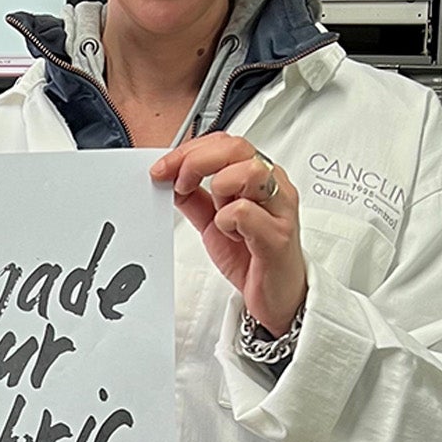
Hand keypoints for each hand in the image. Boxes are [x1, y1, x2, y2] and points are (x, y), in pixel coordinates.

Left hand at [150, 134, 306, 335]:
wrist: (275, 297)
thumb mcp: (213, 222)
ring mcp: (279, 208)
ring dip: (219, 187)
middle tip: (177, 183)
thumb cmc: (253, 257)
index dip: (189, 150)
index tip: (162, 168)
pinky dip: (228, 221)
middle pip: (236, 148)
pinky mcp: (278, 235)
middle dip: (195, 161)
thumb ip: (193, 200)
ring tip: (215, 214)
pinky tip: (230, 236)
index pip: (224, 143)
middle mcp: (273, 185)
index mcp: (257, 177)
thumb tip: (169, 180)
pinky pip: (246, 212)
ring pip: (249, 171)